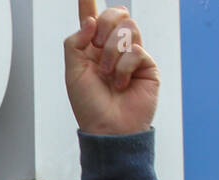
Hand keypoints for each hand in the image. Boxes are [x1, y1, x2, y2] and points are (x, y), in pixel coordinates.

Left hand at [64, 1, 159, 135]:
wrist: (109, 128)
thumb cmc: (89, 106)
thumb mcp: (73, 74)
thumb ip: (75, 44)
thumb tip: (89, 21)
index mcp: (92, 50)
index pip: (92, 20)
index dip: (88, 3)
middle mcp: (113, 49)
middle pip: (116, 14)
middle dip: (105, 25)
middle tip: (98, 47)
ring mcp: (131, 54)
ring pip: (127, 28)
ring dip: (112, 53)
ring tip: (108, 75)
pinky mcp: (146, 64)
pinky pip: (135, 50)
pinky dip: (124, 67)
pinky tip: (121, 83)